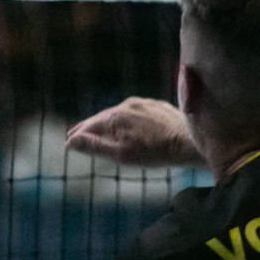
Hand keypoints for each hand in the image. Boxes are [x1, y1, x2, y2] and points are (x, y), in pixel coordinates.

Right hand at [66, 97, 203, 166]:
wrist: (192, 142)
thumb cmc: (156, 153)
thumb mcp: (122, 155)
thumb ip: (95, 147)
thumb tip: (70, 142)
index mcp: (114, 117)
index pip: (89, 126)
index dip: (78, 134)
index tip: (68, 141)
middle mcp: (125, 105)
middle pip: (102, 117)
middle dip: (90, 127)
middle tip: (77, 134)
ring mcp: (142, 103)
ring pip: (119, 113)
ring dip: (109, 122)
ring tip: (103, 130)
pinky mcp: (156, 105)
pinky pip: (135, 112)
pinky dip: (128, 119)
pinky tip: (130, 126)